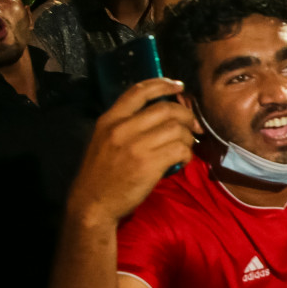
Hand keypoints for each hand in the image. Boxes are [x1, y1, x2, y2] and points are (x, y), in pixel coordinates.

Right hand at [66, 78, 198, 225]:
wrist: (93, 203)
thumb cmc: (102, 173)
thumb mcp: (104, 139)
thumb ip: (126, 123)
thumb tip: (161, 112)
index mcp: (110, 119)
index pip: (139, 91)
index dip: (163, 84)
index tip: (179, 86)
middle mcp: (122, 128)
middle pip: (166, 109)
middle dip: (186, 115)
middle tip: (193, 126)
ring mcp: (135, 146)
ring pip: (176, 129)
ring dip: (188, 137)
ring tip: (186, 146)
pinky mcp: (148, 164)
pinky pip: (180, 149)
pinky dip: (187, 153)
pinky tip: (183, 159)